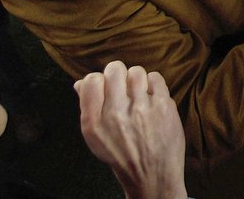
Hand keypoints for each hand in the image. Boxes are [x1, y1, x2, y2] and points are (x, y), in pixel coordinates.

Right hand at [75, 61, 186, 198]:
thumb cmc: (123, 154)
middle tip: (123, 86)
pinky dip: (154, 84)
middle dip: (118, 74)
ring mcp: (141, 109)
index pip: (91, 81)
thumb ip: (87, 107)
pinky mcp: (163, 106)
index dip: (99, 79)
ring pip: (136, 72)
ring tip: (138, 93)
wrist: (152, 175)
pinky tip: (152, 98)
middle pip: (114, 69)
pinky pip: (156, 78)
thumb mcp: (96, 138)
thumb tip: (80, 82)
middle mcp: (116, 114)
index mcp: (94, 123)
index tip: (105, 86)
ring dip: (137, 80)